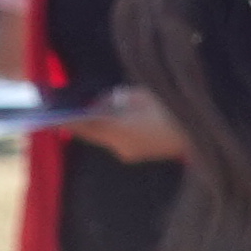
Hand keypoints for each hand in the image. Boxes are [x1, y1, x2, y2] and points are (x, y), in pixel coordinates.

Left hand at [69, 87, 192, 162]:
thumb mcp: (142, 95)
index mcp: (118, 130)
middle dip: (83, 122)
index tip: (48, 116)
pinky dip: (114, 130)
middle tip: (69, 111)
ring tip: (97, 111)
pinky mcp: (139, 155)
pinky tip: (118, 120)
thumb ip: (116, 98)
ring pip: (106, 137)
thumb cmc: (173, 110)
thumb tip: (101, 103)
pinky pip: (118, 140)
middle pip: (93, 134)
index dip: (66, 121)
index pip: (84, 125)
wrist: (202, 135)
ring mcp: (129, 153)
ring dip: (101, 126)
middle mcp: (119, 146)